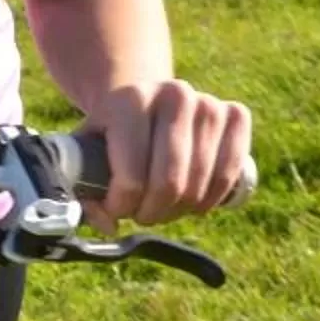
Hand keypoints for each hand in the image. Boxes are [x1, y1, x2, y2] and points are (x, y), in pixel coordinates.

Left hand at [88, 81, 252, 228]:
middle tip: (142, 214)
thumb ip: (83, 187)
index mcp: (130, 101)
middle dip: (152, 212)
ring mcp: (208, 103)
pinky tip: (193, 202)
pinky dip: (210, 199)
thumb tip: (109, 225)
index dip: (122, 206)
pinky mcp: (236, 114)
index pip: (132, 177)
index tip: (116, 209)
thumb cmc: (113, 134)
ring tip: (163, 208)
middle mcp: (173, 95)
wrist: (147, 100)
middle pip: (169, 184)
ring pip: (198, 186)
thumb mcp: (87, 151)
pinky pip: (228, 175)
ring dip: (179, 211)